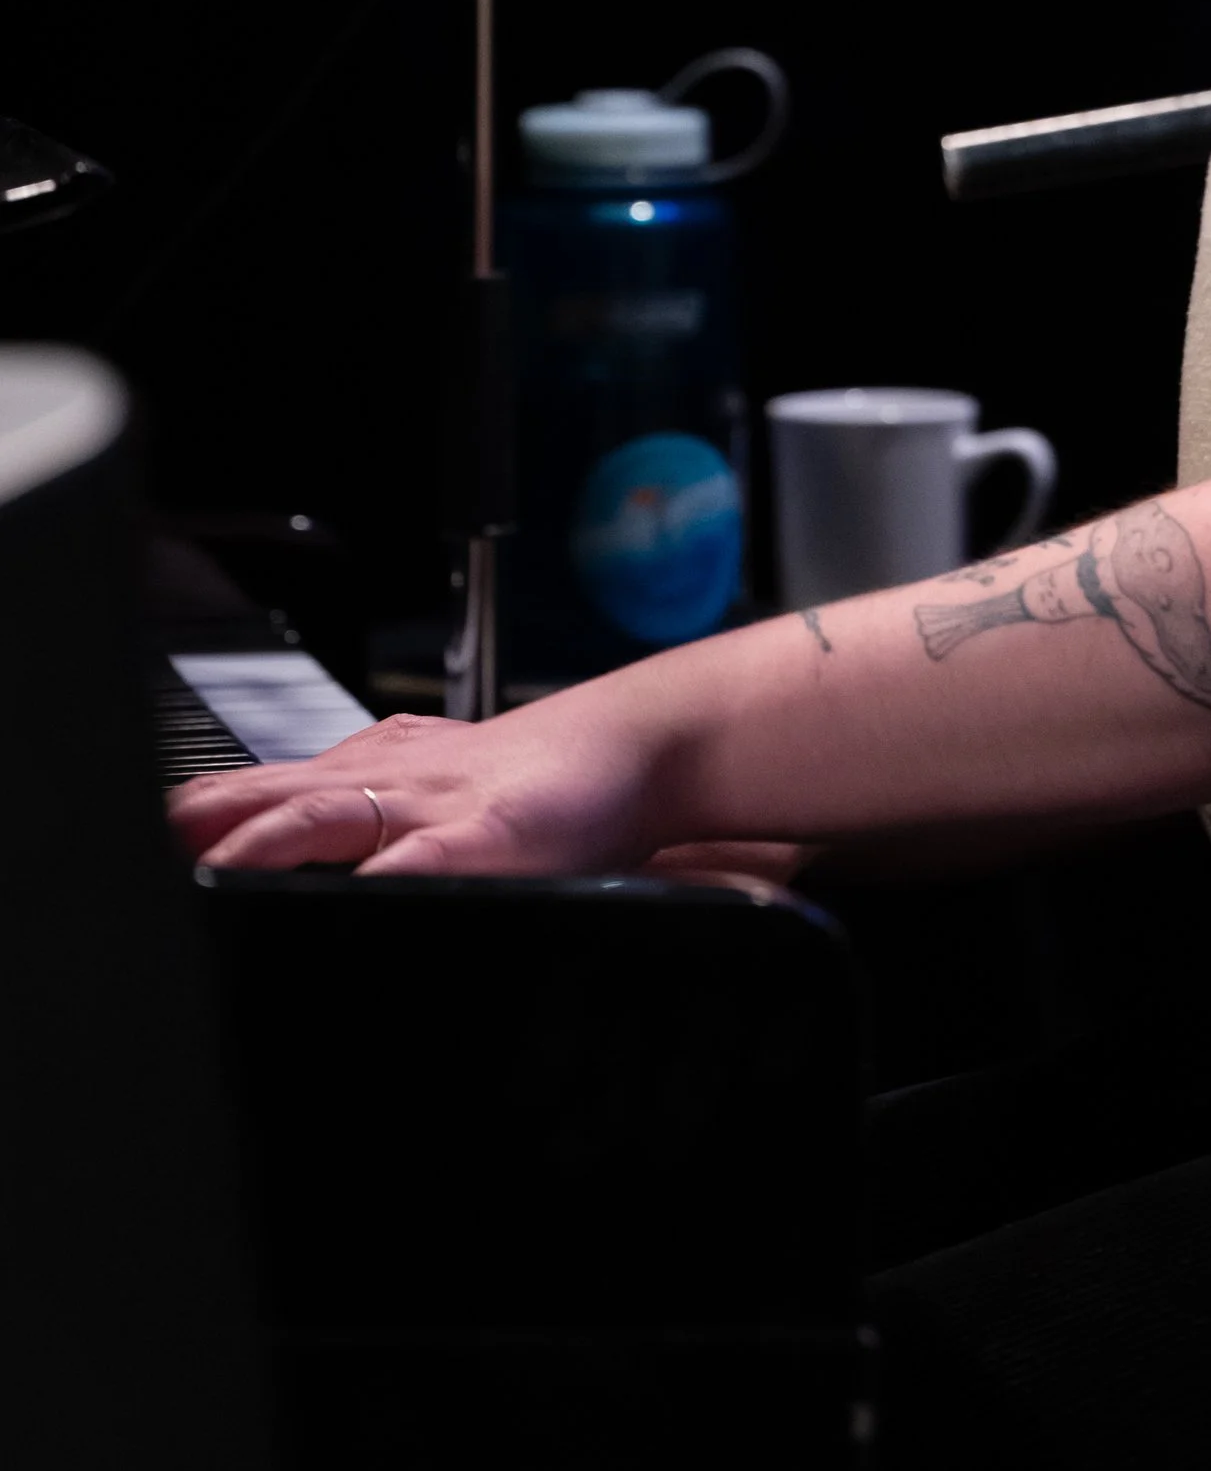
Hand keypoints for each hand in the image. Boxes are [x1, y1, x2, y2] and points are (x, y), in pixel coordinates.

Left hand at [167, 688, 668, 877]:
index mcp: (365, 770)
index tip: (143, 843)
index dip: (189, 819)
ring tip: (214, 870)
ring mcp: (431, 803)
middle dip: (202, 825)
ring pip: (326, 816)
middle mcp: (383, 777)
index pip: (251, 788)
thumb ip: (359, 817)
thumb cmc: (534, 780)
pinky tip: (358, 900)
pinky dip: (382, 882)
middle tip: (148, 850)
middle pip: (268, 793)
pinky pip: (423, 861)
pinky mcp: (486, 837)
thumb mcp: (430, 789)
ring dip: (263, 843)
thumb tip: (281, 844)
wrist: (632, 744)